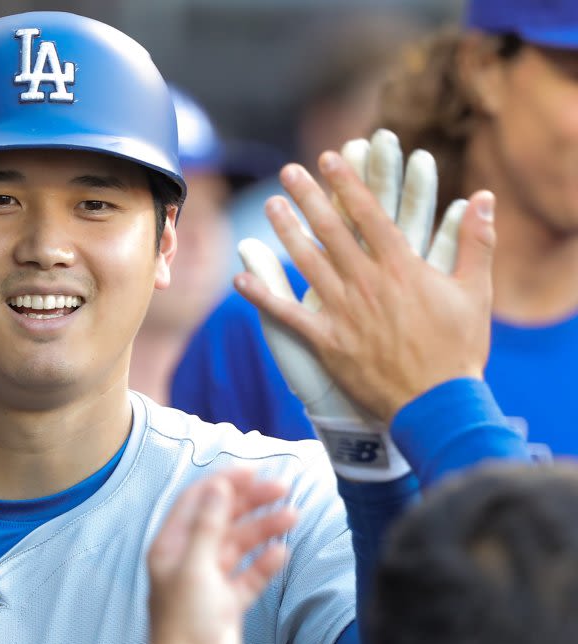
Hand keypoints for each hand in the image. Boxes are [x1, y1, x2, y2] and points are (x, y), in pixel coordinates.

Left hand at [148, 469, 295, 643]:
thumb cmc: (183, 622)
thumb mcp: (195, 566)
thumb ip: (208, 525)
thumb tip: (219, 487)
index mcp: (171, 544)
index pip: (197, 500)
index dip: (224, 481)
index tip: (254, 470)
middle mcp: (189, 557)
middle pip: (222, 518)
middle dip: (251, 501)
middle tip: (282, 488)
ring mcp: (209, 579)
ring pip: (240, 544)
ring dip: (264, 528)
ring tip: (292, 516)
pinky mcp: (227, 601)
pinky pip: (250, 574)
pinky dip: (266, 562)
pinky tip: (282, 553)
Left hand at [235, 129, 493, 481]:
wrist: (438, 403)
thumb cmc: (459, 348)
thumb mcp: (476, 292)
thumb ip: (477, 242)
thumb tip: (484, 198)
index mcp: (402, 267)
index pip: (369, 214)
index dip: (348, 183)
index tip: (331, 157)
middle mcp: (368, 282)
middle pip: (332, 231)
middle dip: (309, 197)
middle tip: (289, 171)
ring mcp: (345, 311)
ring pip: (307, 262)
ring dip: (286, 232)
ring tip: (271, 206)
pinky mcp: (328, 341)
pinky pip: (288, 315)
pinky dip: (263, 296)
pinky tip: (241, 278)